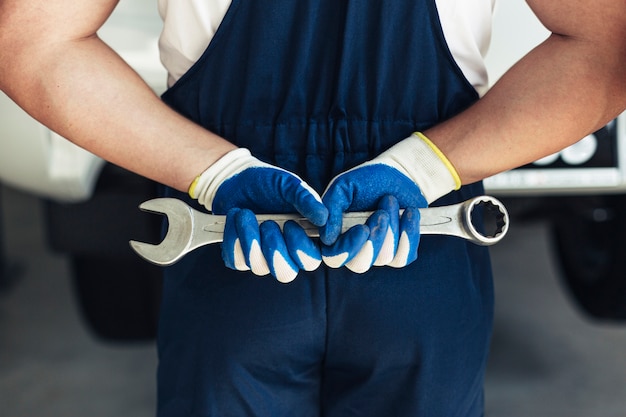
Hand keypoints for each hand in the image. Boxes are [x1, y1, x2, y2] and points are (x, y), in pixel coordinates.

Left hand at [190, 148, 328, 282]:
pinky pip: (235, 261)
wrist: (237, 178)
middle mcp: (283, 252)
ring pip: (259, 267)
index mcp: (303, 238)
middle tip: (268, 223)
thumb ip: (307, 199)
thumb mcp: (289, 184)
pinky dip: (232, 238)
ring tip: (245, 213)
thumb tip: (323, 218)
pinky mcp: (238, 255)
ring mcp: (260, 256)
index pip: (310, 261)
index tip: (290, 224)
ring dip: (250, 239)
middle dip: (275, 249)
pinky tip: (235, 217)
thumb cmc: (269, 182)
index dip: (301, 250)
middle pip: (285, 273)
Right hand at [319, 132, 460, 272]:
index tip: (362, 228)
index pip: (333, 258)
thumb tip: (326, 238)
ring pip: (384, 258)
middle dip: (374, 240)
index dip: (346, 249)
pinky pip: (404, 257)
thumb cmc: (366, 179)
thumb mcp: (343, 186)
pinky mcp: (401, 251)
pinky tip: (409, 213)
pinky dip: (409, 234)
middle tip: (381, 213)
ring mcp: (379, 252)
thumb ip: (331, 208)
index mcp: (336, 236)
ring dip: (392, 228)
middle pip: (359, 264)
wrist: (398, 173)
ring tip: (391, 201)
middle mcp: (356, 248)